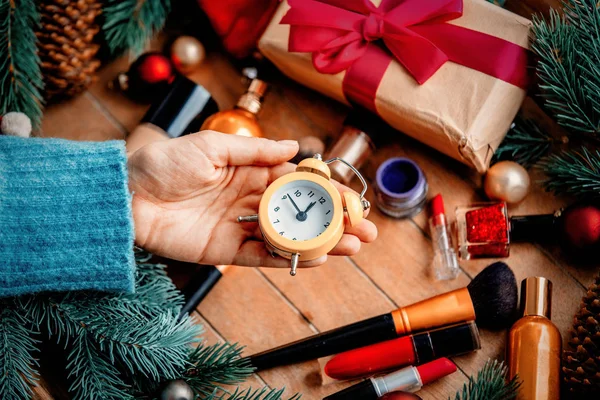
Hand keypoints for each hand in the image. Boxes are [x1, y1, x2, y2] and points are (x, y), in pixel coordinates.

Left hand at [128, 131, 376, 268]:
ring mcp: (241, 227)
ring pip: (289, 238)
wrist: (126, 196)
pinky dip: (290, 259)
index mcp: (250, 172)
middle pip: (301, 214)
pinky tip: (317, 258)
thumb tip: (295, 147)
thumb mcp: (212, 148)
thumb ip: (255, 151)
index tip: (354, 200)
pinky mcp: (226, 251)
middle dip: (334, 222)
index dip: (327, 192)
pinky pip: (264, 257)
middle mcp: (251, 201)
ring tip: (353, 247)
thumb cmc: (165, 164)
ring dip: (322, 243)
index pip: (298, 184)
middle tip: (366, 231)